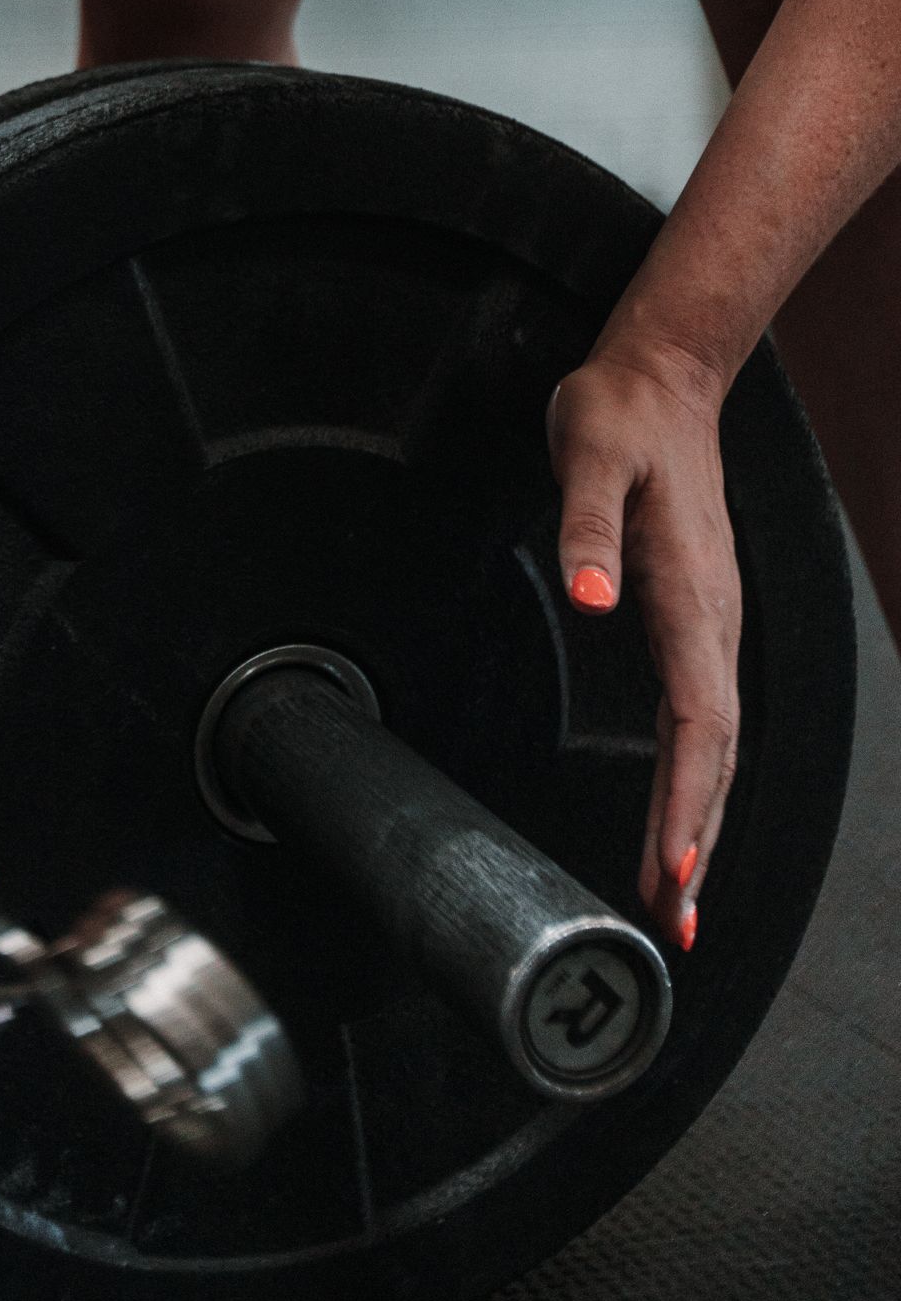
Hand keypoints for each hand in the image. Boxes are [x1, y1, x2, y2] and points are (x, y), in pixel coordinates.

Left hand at [547, 348, 740, 951]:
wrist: (661, 380)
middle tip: (675, 920)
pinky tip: (678, 819)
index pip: (699, 717)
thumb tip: (591, 597)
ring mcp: (708, 625)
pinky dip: (695, 782)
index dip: (688, 795)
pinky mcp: (694, 622)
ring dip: (700, 822)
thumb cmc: (621, 414)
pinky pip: (700, 719)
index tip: (675, 861)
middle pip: (714, 753)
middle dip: (698, 839)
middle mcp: (711, 621)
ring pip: (713, 745)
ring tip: (679, 900)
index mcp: (689, 593)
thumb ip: (585, 524)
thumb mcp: (588, 450)